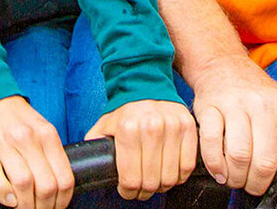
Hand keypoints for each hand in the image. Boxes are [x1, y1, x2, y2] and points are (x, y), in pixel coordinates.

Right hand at [0, 96, 72, 208]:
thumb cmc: (17, 120)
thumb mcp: (42, 129)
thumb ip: (52, 154)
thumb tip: (61, 187)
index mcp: (47, 135)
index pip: (64, 178)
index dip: (62, 201)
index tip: (56, 208)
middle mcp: (28, 138)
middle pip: (45, 185)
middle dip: (44, 207)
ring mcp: (4, 144)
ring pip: (23, 183)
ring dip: (25, 205)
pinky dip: (4, 195)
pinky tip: (9, 201)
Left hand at [83, 98, 198, 199]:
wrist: (145, 85)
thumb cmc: (124, 110)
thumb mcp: (104, 126)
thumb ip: (95, 146)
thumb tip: (89, 166)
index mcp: (127, 130)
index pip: (129, 179)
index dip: (127, 192)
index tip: (127, 190)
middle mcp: (151, 128)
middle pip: (150, 181)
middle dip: (144, 191)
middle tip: (141, 189)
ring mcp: (172, 127)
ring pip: (170, 177)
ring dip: (162, 186)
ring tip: (156, 182)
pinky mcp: (188, 127)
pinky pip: (187, 165)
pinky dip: (180, 176)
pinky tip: (171, 174)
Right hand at [188, 57, 276, 208]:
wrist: (222, 64)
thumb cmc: (256, 93)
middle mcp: (265, 106)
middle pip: (265, 162)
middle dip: (257, 184)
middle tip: (252, 186)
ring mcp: (236, 105)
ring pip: (239, 157)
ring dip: (236, 178)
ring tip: (235, 178)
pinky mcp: (210, 107)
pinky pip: (212, 146)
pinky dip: (215, 165)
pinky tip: (219, 170)